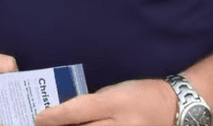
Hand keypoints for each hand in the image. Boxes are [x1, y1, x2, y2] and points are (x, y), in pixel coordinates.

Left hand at [35, 78, 176, 125]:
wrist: (173, 110)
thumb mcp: (113, 92)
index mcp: (114, 103)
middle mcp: (119, 124)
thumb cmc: (141, 96)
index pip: (76, 112)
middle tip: (43, 125)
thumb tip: (60, 116)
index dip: (52, 118)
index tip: (39, 118)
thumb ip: (88, 104)